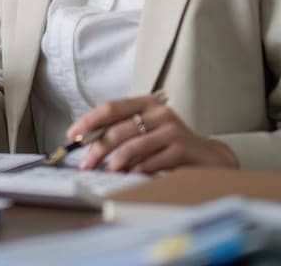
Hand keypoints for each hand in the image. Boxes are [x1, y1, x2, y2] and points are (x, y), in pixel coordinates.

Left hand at [67, 94, 237, 173]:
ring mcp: (171, 130)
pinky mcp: (181, 148)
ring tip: (106, 172)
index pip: (110, 107)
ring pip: (131, 146)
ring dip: (114, 162)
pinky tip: (128, 176)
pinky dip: (134, 171)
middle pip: (118, 130)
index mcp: (146, 103)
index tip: (73, 135)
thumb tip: (88, 144)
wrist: (207, 156)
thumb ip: (122, 132)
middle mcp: (159, 112)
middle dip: (97, 149)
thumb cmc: (169, 143)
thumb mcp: (146, 131)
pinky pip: (149, 162)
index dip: (89, 121)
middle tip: (85, 164)